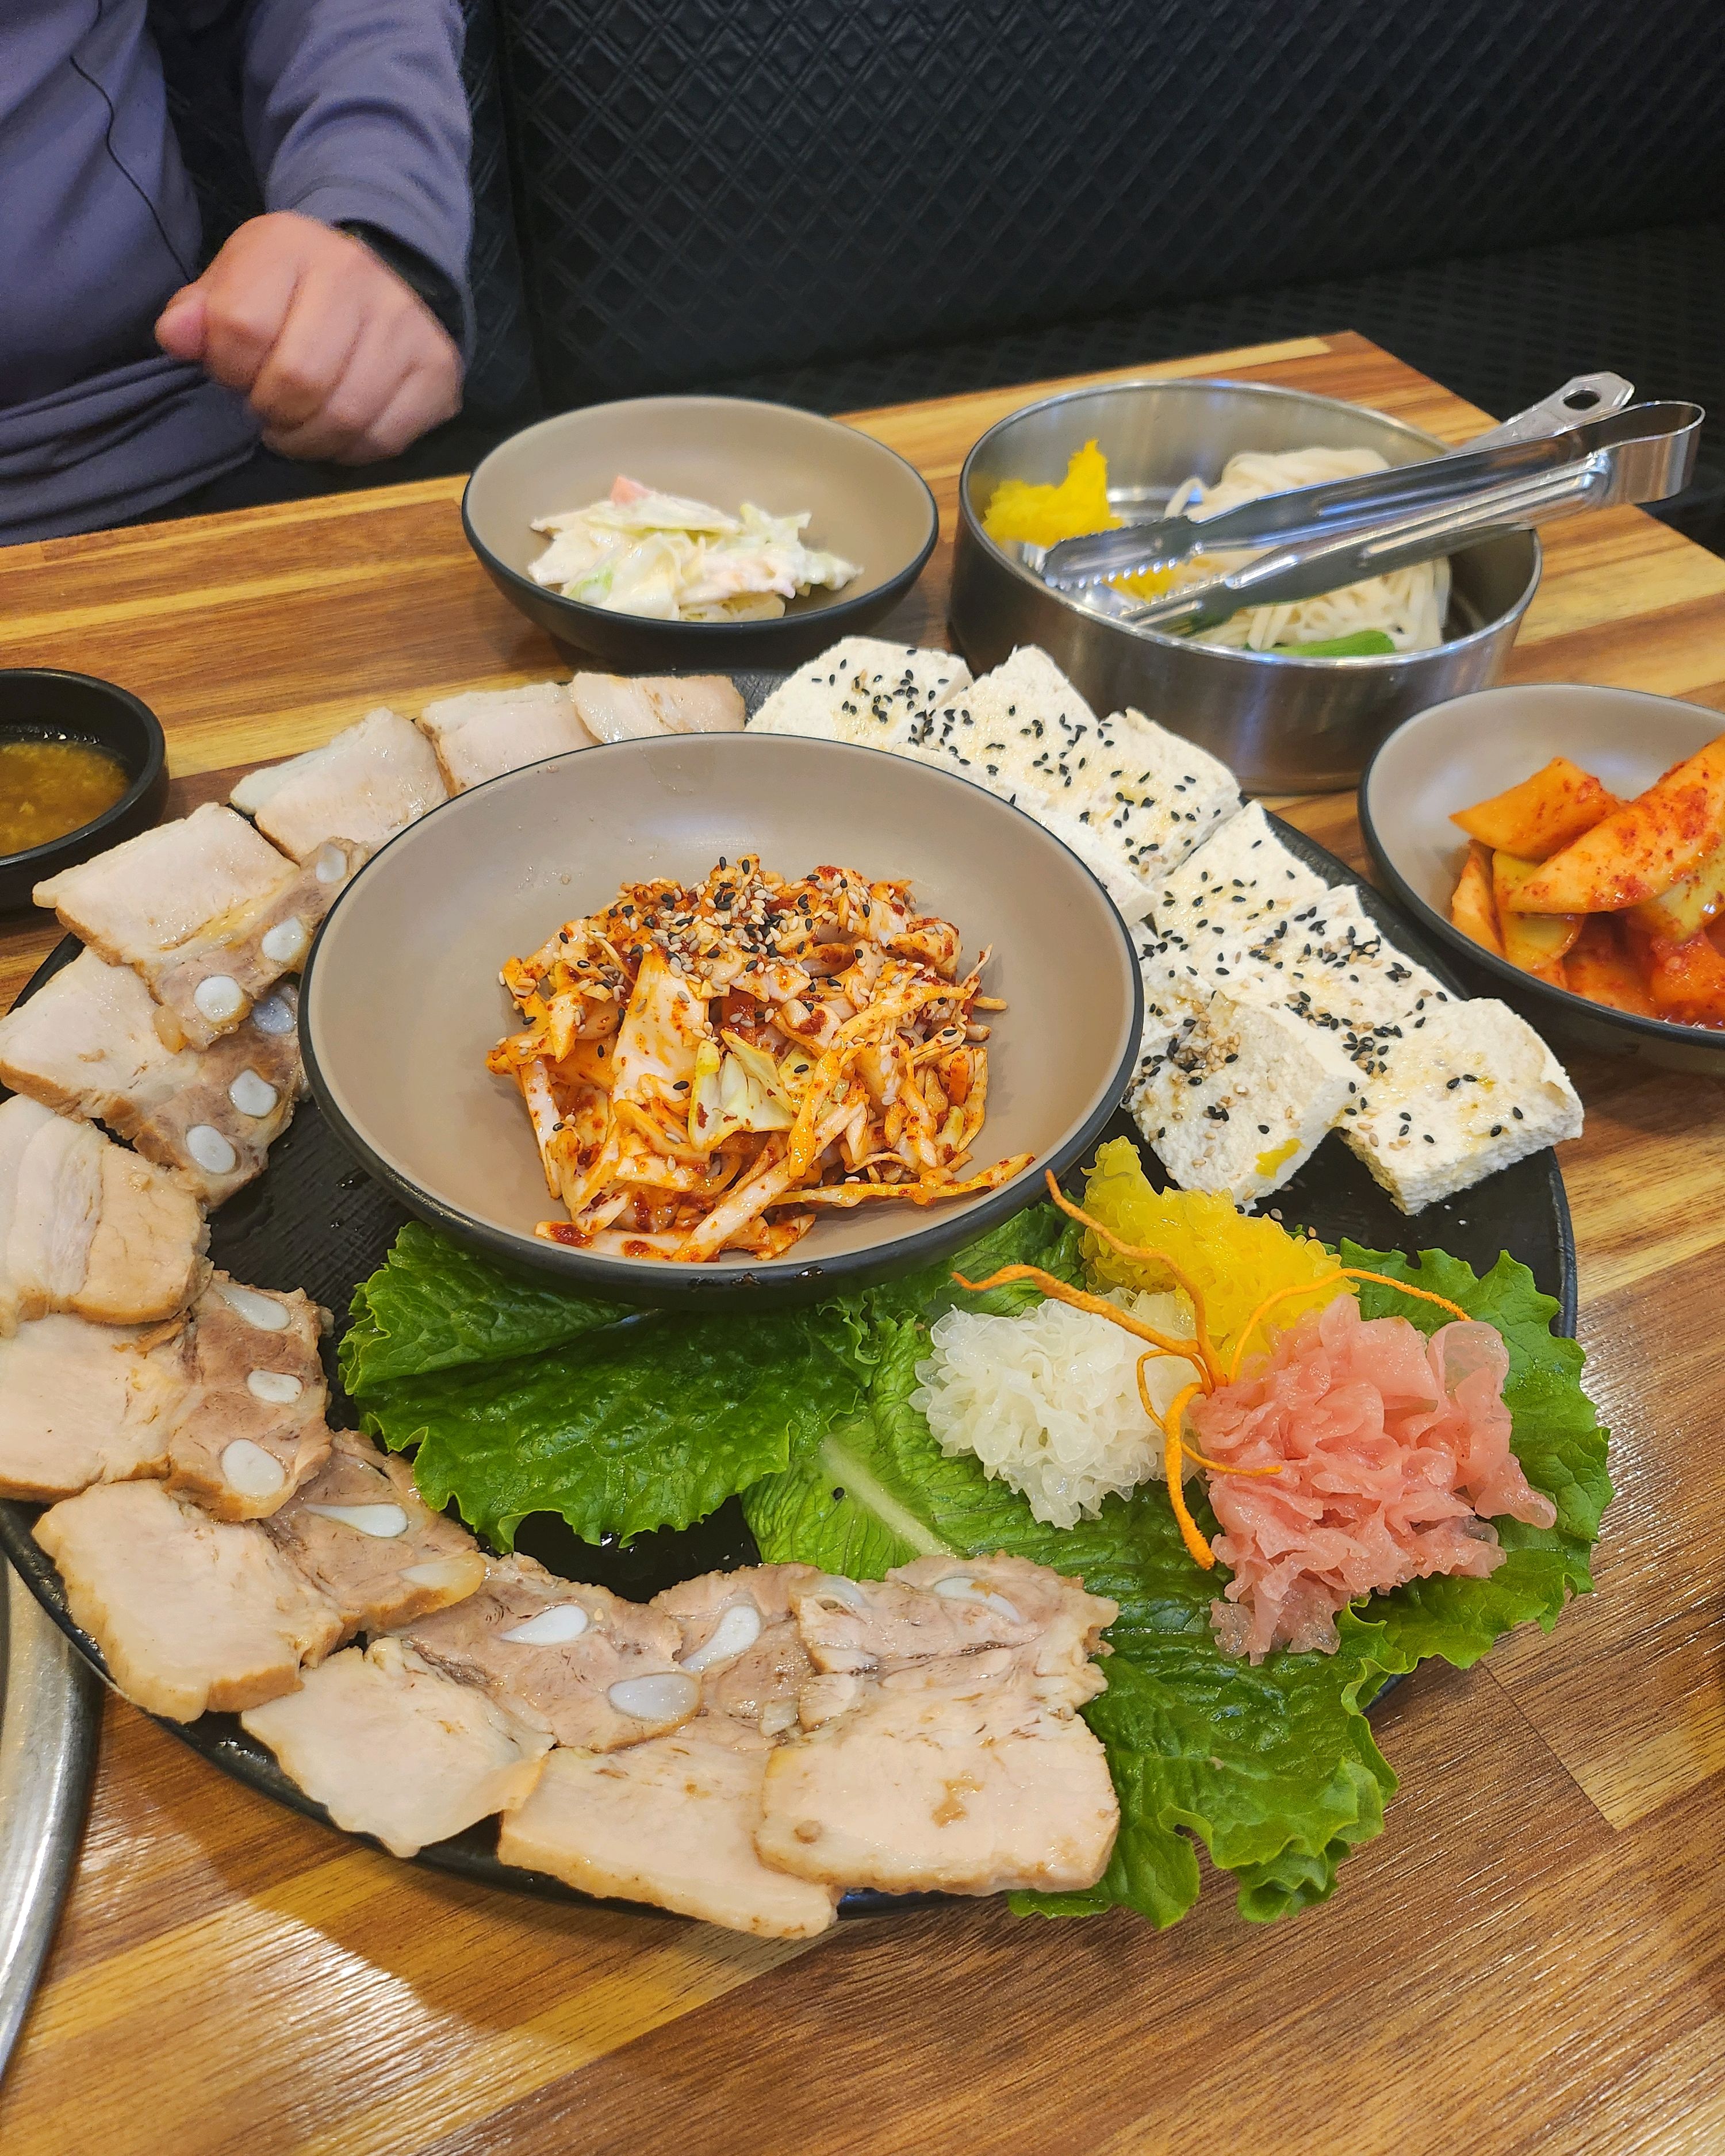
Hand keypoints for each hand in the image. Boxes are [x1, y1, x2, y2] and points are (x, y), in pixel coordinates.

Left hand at [155, 211, 462, 463]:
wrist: (388, 274)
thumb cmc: (298, 287)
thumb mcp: (241, 278)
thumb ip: (202, 310)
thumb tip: (177, 338)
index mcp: (294, 246)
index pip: (242, 327)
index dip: (226, 368)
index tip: (233, 371)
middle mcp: (356, 277)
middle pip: (299, 380)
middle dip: (270, 410)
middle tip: (267, 408)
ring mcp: (405, 325)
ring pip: (345, 417)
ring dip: (308, 439)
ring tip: (296, 427)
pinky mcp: (437, 370)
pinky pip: (385, 438)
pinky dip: (350, 450)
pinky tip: (336, 433)